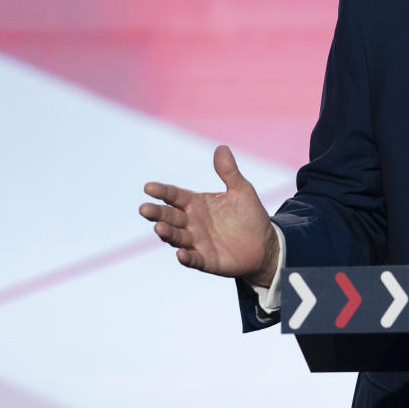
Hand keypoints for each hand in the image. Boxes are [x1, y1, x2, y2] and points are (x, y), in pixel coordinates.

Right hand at [139, 145, 278, 286]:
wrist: (264, 244)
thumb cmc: (248, 215)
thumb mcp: (241, 191)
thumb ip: (229, 172)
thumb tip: (222, 147)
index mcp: (196, 203)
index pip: (175, 196)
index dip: (162, 192)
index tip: (148, 187)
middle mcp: (191, 223)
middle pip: (170, 216)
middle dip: (157, 213)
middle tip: (145, 209)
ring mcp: (197, 242)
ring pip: (177, 237)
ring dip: (167, 233)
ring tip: (159, 228)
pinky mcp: (206, 260)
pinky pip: (194, 259)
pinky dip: (186, 257)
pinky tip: (180, 254)